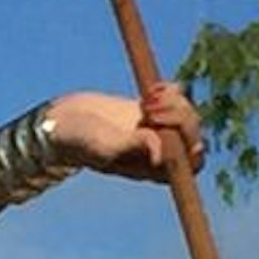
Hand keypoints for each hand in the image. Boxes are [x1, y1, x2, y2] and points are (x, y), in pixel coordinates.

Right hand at [46, 83, 201, 185]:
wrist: (65, 122)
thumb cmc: (80, 142)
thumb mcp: (105, 147)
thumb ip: (132, 147)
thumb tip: (162, 154)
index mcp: (152, 170)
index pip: (191, 163)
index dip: (189, 145)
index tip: (168, 130)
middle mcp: (159, 151)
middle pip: (192, 133)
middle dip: (178, 116)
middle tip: (150, 109)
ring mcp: (158, 128)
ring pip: (188, 111)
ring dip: (173, 100)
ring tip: (147, 99)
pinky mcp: (154, 108)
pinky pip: (179, 95)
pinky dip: (170, 89)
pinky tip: (151, 90)